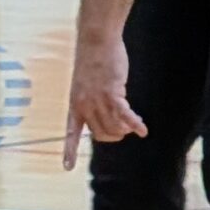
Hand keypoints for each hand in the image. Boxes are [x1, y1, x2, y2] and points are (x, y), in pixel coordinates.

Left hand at [63, 33, 147, 168]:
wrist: (96, 41)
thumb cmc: (92, 60)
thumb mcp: (84, 84)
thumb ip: (90, 101)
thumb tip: (103, 115)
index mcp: (74, 104)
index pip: (70, 133)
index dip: (69, 151)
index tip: (66, 167)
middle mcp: (84, 106)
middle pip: (100, 134)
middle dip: (113, 135)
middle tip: (122, 130)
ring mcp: (98, 100)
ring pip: (113, 127)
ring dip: (124, 129)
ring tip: (131, 126)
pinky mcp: (112, 93)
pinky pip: (125, 116)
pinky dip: (134, 124)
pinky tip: (143, 130)